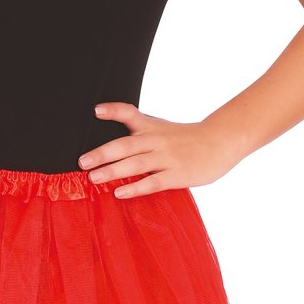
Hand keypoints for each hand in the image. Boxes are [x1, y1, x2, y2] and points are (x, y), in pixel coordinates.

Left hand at [78, 102, 247, 198]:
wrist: (222, 142)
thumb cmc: (188, 140)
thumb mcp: (162, 130)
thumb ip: (140, 136)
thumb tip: (111, 149)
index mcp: (151, 127)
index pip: (130, 114)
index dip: (113, 111)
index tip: (96, 111)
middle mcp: (156, 140)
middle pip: (126, 144)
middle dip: (102, 153)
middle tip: (82, 162)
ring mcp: (167, 158)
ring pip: (136, 164)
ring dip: (113, 171)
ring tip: (93, 178)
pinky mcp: (177, 175)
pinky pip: (152, 182)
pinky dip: (135, 188)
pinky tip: (120, 193)